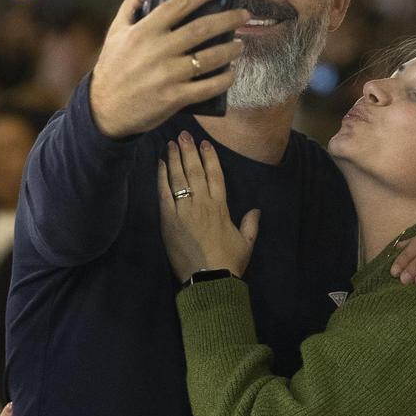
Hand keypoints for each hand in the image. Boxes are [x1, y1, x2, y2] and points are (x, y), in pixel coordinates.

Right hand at [90, 0, 250, 138]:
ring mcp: (168, 75)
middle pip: (202, 28)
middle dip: (228, 18)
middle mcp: (158, 50)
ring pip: (210, 57)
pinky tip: (231, 73)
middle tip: (244, 14)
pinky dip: (224, 79)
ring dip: (230, 48)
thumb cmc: (112, 66)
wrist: (104, 109)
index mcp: (144, 31)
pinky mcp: (174, 98)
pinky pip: (208, 87)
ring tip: (240, 43)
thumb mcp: (116, 29)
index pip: (180, 3)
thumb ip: (133, 1)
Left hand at [157, 130, 259, 281]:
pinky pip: (164, 193)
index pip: (216, 174)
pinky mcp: (168, 220)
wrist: (209, 280)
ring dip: (174, 159)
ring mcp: (184, 211)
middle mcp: (203, 203)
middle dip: (189, 151)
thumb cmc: (229, 262)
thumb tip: (256, 210)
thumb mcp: (246, 243)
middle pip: (195, 170)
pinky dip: (161, 177)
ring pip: (179, 178)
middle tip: (183, 134)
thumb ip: (251, 225)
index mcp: (221, 206)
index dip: (210, 157)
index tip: (204, 143)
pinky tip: (160, 164)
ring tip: (171, 143)